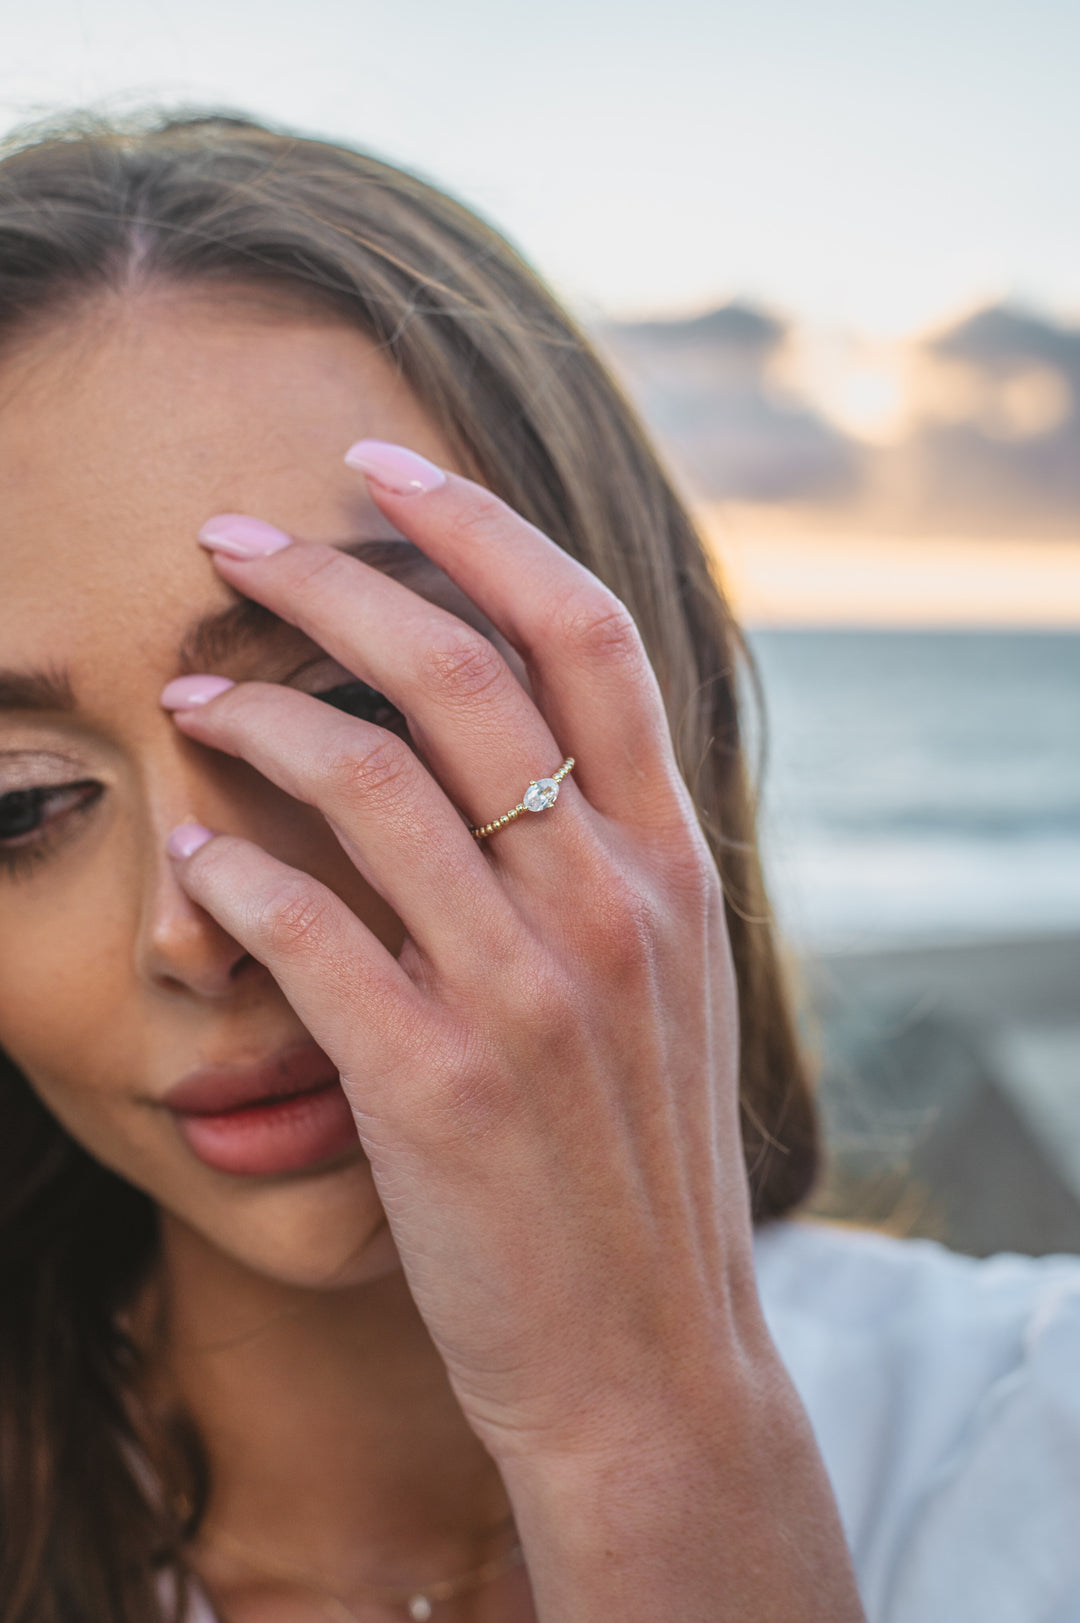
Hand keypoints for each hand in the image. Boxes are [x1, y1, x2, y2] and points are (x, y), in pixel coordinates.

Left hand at [166, 441, 755, 1460]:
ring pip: (374, 780)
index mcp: (673, 865)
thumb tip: (528, 746)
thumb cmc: (640, 1167)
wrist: (652, 1364)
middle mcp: (613, 904)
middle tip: (235, 534)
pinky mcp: (439, 1087)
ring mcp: (531, 994)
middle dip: (335, 575)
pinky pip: (309, 933)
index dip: (483, 527)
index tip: (388, 470)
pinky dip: (234, 871)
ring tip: (189, 684)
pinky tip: (191, 851)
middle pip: (465, 674)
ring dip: (260, 707)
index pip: (588, 634)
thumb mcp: (670, 988)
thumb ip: (616, 859)